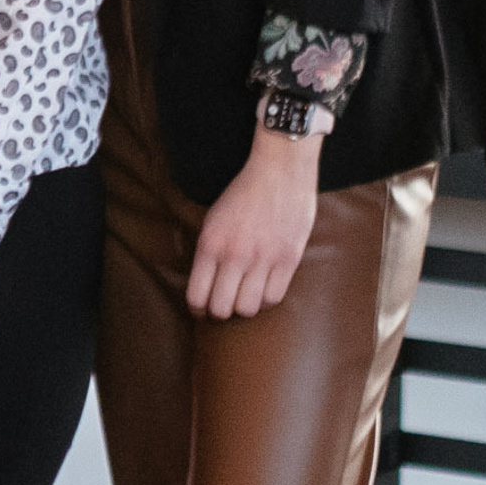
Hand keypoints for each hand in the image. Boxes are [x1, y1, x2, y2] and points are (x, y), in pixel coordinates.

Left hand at [187, 125, 320, 318]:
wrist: (279, 172)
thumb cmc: (242, 195)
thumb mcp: (213, 220)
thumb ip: (209, 252)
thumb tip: (205, 285)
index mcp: (210, 244)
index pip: (197, 295)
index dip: (197, 309)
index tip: (201, 311)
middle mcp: (235, 255)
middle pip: (221, 308)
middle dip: (219, 312)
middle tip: (223, 306)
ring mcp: (263, 259)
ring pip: (248, 308)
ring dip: (244, 307)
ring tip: (243, 297)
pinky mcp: (288, 260)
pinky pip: (273, 298)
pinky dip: (265, 300)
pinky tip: (262, 289)